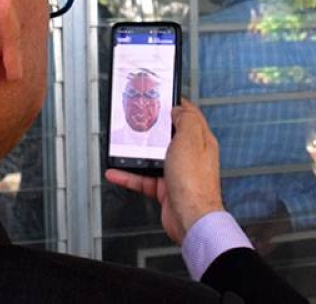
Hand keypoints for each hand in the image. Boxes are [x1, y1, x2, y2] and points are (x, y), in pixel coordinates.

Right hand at [105, 99, 223, 244]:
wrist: (191, 218)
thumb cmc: (195, 182)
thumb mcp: (190, 138)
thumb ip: (185, 119)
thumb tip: (178, 110)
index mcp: (200, 140)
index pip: (189, 116)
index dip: (175, 105)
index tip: (160, 98)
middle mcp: (189, 156)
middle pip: (168, 136)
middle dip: (151, 129)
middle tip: (136, 120)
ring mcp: (177, 172)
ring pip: (152, 158)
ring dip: (135, 153)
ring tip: (120, 146)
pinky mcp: (165, 189)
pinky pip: (142, 178)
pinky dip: (128, 175)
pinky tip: (115, 172)